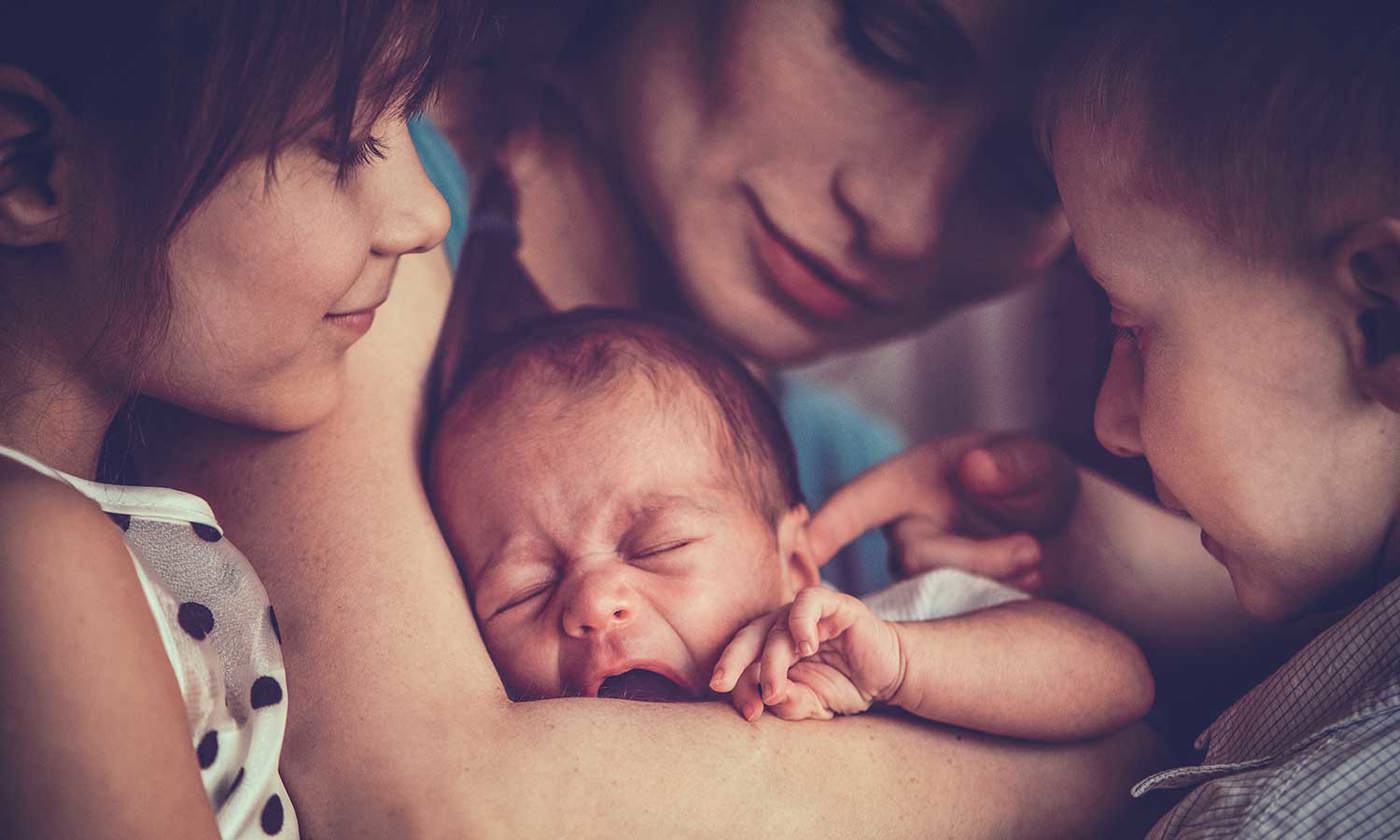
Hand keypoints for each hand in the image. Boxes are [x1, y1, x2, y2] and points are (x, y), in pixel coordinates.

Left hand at [708, 587, 903, 721]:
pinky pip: (807, 603)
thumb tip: (768, 700)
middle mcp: (781, 627)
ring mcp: (805, 614)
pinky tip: (806, 647)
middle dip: (732, 663)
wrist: (890, 673)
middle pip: (748, 639)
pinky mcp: (832, 604)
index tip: (747, 713)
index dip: (739, 686)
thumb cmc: (846, 685)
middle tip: (721, 685)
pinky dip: (801, 623)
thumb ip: (790, 703)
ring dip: (772, 660)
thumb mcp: (814, 704)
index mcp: (769, 649)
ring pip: (776, 628)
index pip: (743, 663)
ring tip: (775, 688)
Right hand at [809, 433, 1078, 591]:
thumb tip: (973, 469)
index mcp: (909, 482)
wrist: (1064, 530)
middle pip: (912, 557)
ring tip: (1037, 556)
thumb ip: (1013, 463)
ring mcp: (923, 570)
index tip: (804, 552)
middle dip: (976, 556)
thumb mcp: (1037, 462)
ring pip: (935, 587)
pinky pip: (956, 612)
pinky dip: (999, 593)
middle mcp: (906, 528)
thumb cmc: (1035, 483)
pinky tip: (1033, 577)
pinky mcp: (943, 604)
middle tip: (1032, 547)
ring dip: (992, 573)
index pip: (857, 503)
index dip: (825, 527)